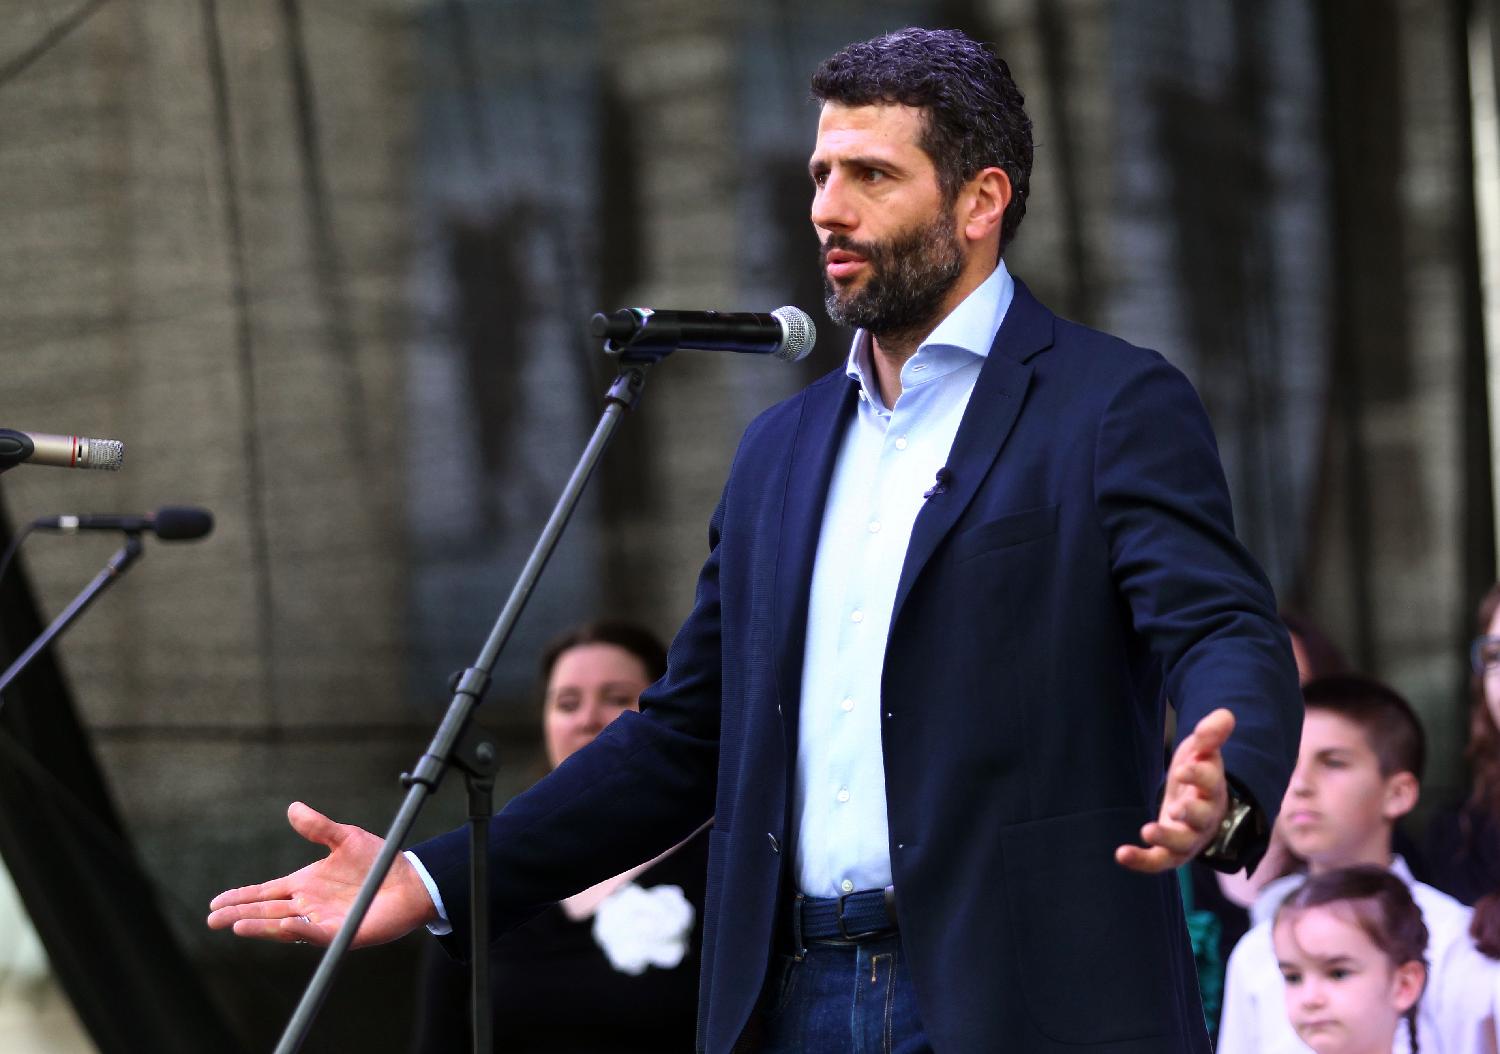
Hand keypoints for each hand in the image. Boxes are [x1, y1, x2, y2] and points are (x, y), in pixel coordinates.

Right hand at [206, 802, 437, 946]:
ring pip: (282, 923)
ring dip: (259, 925)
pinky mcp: (339, 931)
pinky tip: (276, 927)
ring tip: (234, 925)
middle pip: (266, 910)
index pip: (265, 892)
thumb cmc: (379, 861)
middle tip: (212, 919)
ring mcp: (321, 919)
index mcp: (306, 884)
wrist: (411, 881)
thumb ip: (318, 827)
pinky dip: (291, 931)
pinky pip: (310, 932)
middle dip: (239, 914)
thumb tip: (292, 808)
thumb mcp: (345, 838)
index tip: (216, 902)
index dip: (241, 897)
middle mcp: (308, 904)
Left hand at [1115, 708, 1233, 873]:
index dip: (1199, 776)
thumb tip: (1225, 715)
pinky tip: (1121, 854)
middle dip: (1191, 813)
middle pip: (1202, 819)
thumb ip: (1211, 733)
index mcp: (1213, 790)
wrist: (1197, 802)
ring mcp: (1188, 837)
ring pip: (1182, 845)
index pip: (1211, 784)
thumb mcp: (1203, 749)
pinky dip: (1141, 860)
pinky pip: (1159, 861)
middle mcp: (1204, 817)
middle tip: (1177, 807)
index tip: (1184, 768)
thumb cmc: (1199, 772)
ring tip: (1148, 830)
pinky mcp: (1170, 852)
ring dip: (1166, 838)